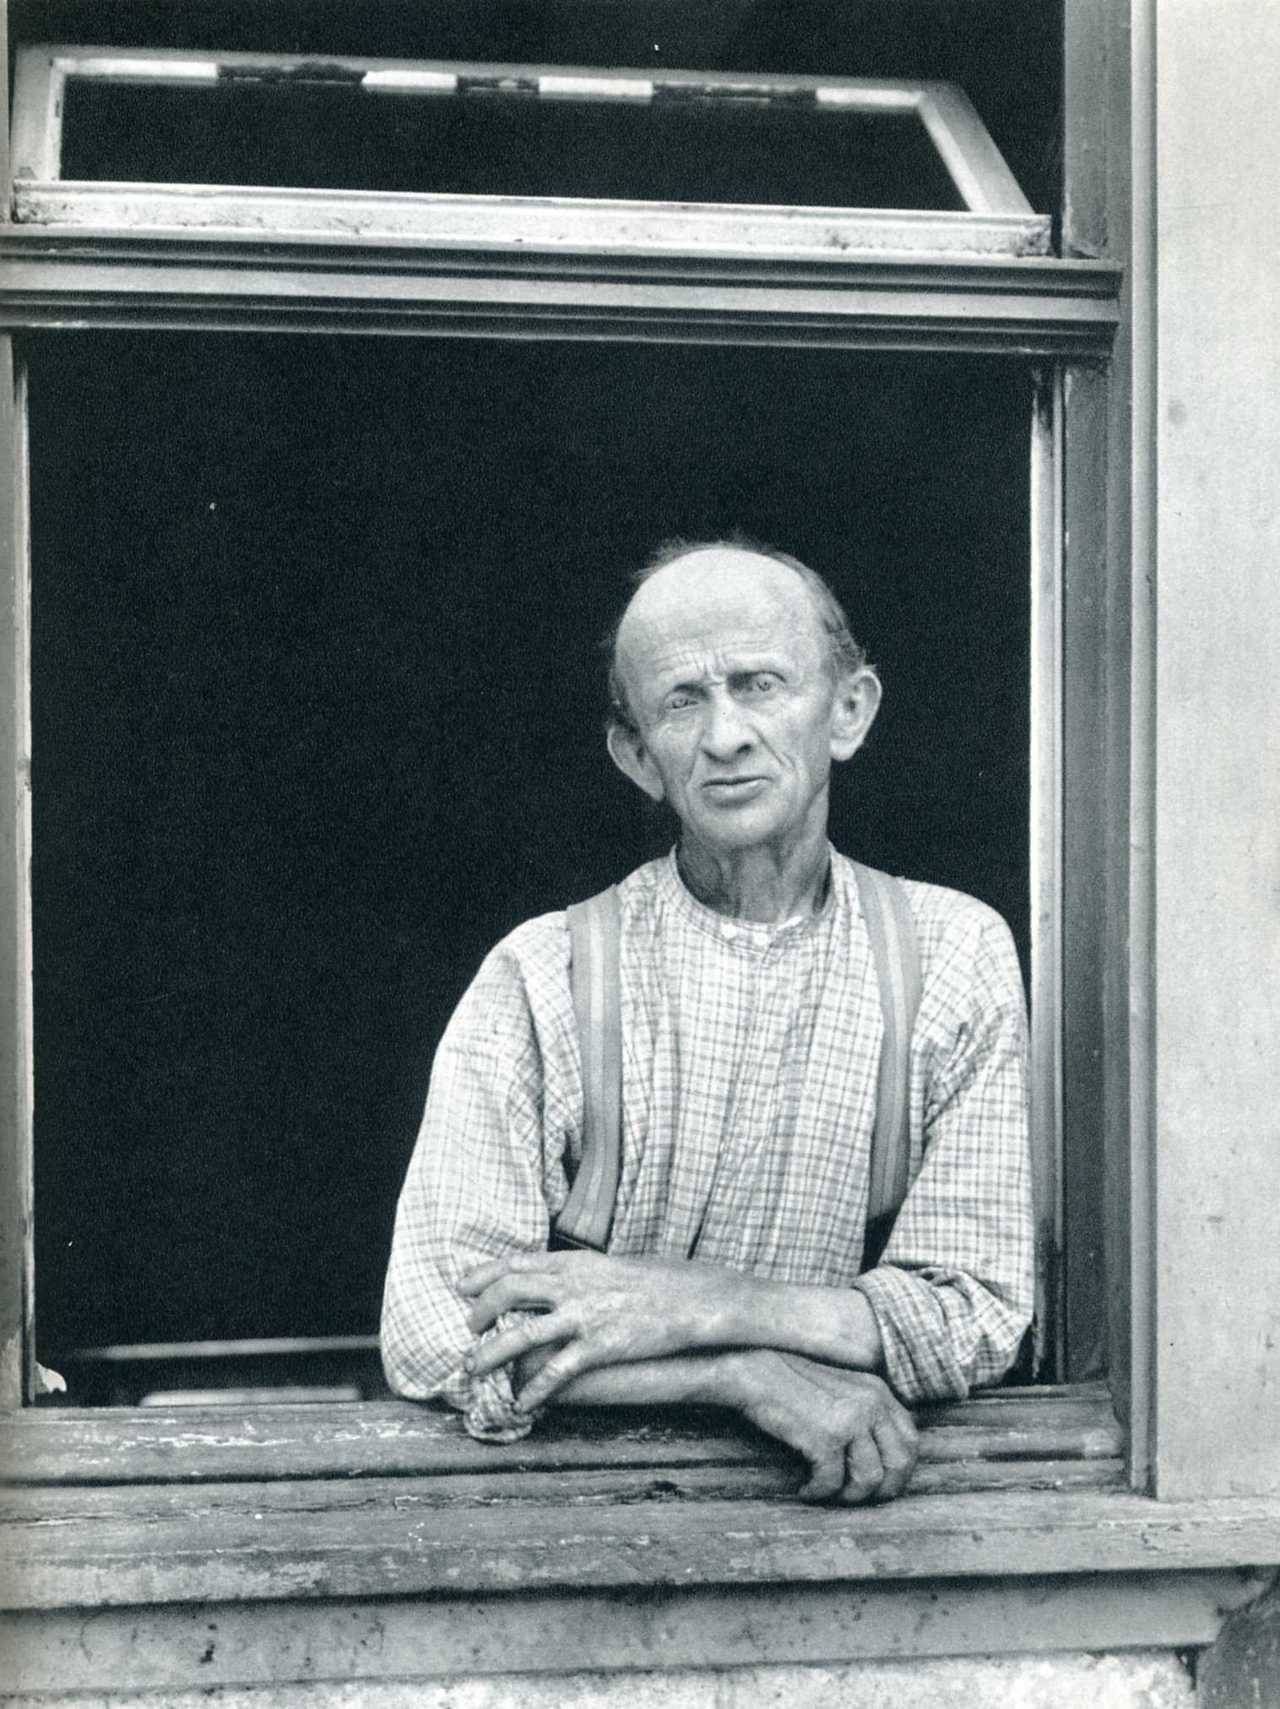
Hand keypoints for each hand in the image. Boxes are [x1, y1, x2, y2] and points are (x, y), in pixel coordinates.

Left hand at [460, 1250, 736, 1407]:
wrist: (694, 1300)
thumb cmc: (659, 1284)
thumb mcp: (614, 1268)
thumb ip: (581, 1274)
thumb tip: (557, 1280)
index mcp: (576, 1262)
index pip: (517, 1262)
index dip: (484, 1274)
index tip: (462, 1285)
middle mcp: (573, 1285)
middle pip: (509, 1292)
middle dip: (481, 1312)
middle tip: (468, 1329)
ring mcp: (584, 1316)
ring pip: (521, 1334)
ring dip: (490, 1353)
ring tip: (472, 1368)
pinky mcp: (599, 1346)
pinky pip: (556, 1372)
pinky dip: (535, 1390)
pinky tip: (522, 1405)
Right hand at [728, 1349, 918, 1503]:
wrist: (757, 1373)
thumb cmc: (795, 1386)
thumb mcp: (843, 1390)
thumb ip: (868, 1413)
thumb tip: (887, 1458)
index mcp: (878, 1392)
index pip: (911, 1440)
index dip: (899, 1470)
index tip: (878, 1484)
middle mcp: (871, 1403)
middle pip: (899, 1464)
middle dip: (880, 1490)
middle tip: (854, 1497)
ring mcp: (850, 1419)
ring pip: (869, 1479)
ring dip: (847, 1496)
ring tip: (826, 1492)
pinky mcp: (826, 1437)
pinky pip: (832, 1482)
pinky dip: (818, 1492)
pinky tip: (804, 1489)